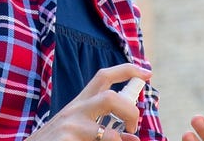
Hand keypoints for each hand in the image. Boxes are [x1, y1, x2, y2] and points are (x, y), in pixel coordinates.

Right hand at [27, 63, 152, 140]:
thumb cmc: (56, 140)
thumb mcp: (78, 131)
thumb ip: (103, 130)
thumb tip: (131, 137)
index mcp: (79, 103)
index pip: (103, 76)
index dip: (128, 70)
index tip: (147, 73)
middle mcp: (74, 110)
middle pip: (110, 98)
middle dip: (130, 112)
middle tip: (133, 127)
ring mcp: (69, 127)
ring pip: (106, 132)